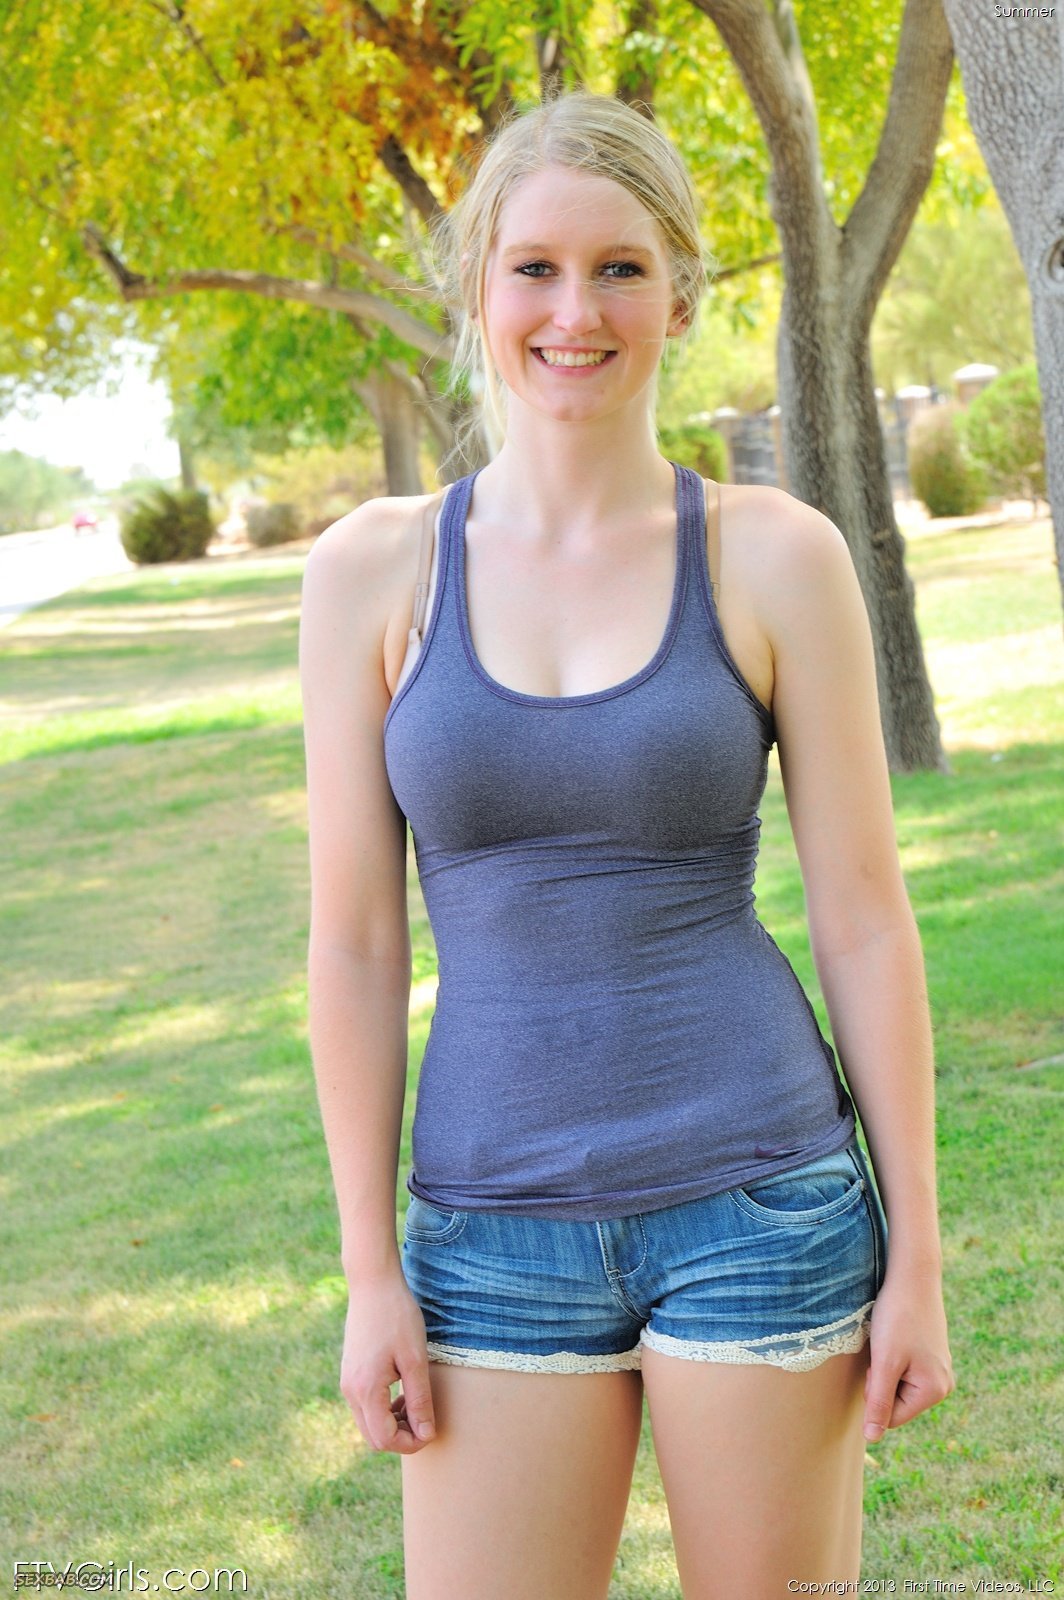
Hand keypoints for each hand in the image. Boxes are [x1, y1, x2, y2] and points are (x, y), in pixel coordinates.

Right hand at [340, 1272, 437, 1453]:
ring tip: (415, 1401)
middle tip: (424, 1418)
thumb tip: (426, 1434)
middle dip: (401, 1437)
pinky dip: (383, 1409)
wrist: (373, 1284)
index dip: (411, 1443)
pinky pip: (365, 1406)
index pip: (385, 1440)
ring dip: (393, 1423)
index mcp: (365, 1390)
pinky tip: (402, 1390)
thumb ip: (419, 1400)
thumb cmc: (398, 1317)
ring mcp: (347, 1382)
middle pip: (374, 1437)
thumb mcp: (415, 1359)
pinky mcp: (349, 1373)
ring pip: (369, 1423)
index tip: (431, 1429)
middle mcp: (350, 1391)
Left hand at [863, 1263, 954, 1441]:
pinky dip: (892, 1357)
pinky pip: (903, 1369)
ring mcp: (938, 1369)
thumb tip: (872, 1438)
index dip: (874, 1394)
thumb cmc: (897, 1318)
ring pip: (897, 1385)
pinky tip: (896, 1335)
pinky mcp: (930, 1355)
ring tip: (889, 1340)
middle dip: (881, 1381)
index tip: (878, 1364)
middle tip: (883, 1348)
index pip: (891, 1417)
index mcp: (935, 1391)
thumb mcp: (884, 1363)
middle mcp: (942, 1384)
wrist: (912, 1275)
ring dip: (885, 1367)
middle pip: (895, 1402)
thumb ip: (879, 1403)